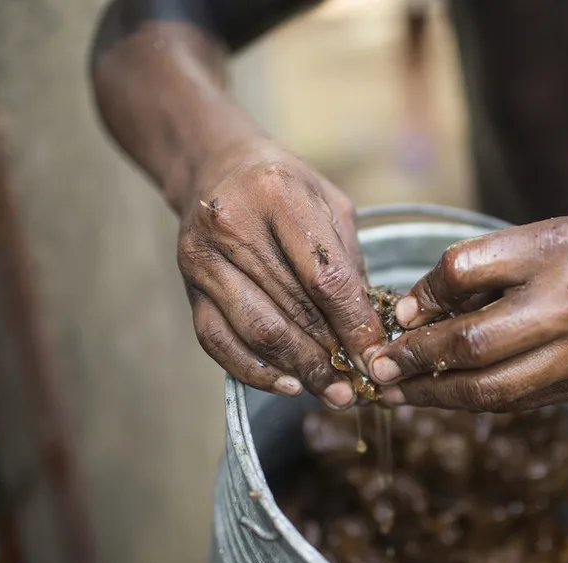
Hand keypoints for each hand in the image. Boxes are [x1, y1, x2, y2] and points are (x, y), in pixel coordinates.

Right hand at [177, 141, 385, 407]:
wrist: (214, 168)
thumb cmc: (283, 185)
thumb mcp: (328, 203)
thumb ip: (349, 261)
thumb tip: (372, 330)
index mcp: (276, 194)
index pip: (324, 277)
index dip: (355, 325)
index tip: (379, 357)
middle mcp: (231, 225)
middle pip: (292, 308)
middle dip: (332, 355)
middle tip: (362, 385)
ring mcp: (203, 259)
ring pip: (257, 331)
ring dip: (301, 369)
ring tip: (333, 390)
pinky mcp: (188, 288)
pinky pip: (219, 343)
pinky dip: (256, 371)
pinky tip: (290, 385)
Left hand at [367, 216, 567, 410]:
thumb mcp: (538, 237)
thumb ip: (476, 268)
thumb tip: (409, 313)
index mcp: (552, 253)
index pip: (464, 272)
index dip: (422, 296)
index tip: (397, 316)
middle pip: (473, 343)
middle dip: (416, 360)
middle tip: (378, 369)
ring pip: (492, 388)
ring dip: (435, 395)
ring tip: (398, 393)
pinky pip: (515, 401)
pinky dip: (472, 401)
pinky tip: (443, 395)